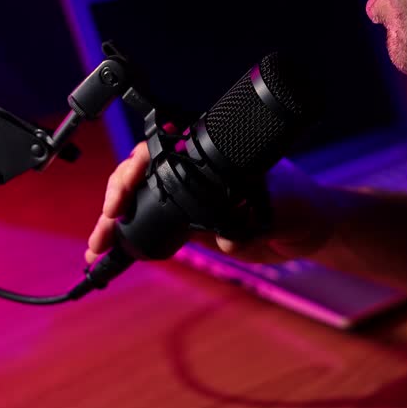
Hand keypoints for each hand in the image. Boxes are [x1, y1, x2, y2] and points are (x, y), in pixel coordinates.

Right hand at [86, 137, 338, 264]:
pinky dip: (132, 242)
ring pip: (141, 204)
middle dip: (116, 197)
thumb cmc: (301, 203)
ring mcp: (190, 200)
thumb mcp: (280, 205)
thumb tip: (225, 237)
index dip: (136, 167)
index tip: (126, 189)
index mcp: (211, 156)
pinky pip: (155, 231)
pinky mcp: (192, 227)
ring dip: (114, 224)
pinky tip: (110, 256)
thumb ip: (252, 216)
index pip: (162, 151)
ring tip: (96, 247)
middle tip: (108, 221)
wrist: (310, 229)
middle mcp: (195, 173)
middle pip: (140, 176)